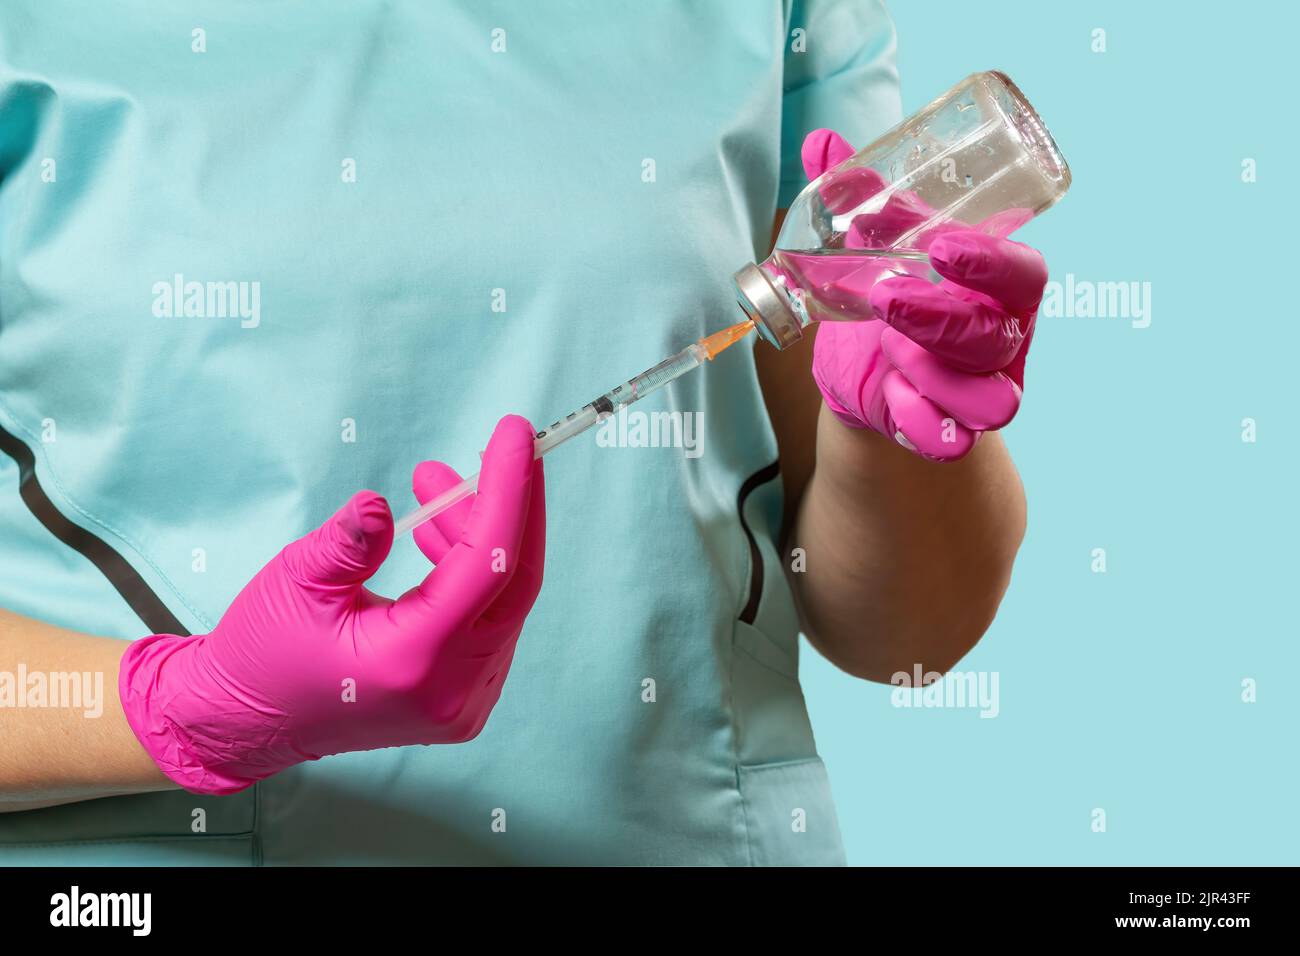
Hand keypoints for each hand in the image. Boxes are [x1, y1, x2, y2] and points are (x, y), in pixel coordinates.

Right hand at [118, 415, 544, 794]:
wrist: (249, 724)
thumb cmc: (265, 652)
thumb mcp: (295, 583)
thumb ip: (348, 544)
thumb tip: (381, 505)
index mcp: (414, 661)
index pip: (490, 565)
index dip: (509, 493)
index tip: (515, 431)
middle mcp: (453, 690)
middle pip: (513, 582)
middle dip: (510, 505)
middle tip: (496, 446)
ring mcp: (464, 703)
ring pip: (502, 599)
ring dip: (478, 533)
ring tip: (431, 484)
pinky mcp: (462, 698)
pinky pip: (487, 620)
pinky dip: (470, 570)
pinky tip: (436, 534)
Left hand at [801, 129, 1048, 460]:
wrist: (864, 370)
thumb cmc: (886, 294)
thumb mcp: (873, 247)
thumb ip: (856, 198)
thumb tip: (821, 143)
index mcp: (999, 287)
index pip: (1024, 273)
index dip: (992, 264)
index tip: (944, 249)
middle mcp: (1002, 341)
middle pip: (998, 339)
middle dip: (943, 320)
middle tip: (886, 299)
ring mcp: (982, 391)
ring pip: (991, 402)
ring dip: (933, 374)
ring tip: (888, 349)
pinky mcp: (952, 433)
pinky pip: (951, 444)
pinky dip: (917, 423)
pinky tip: (890, 398)